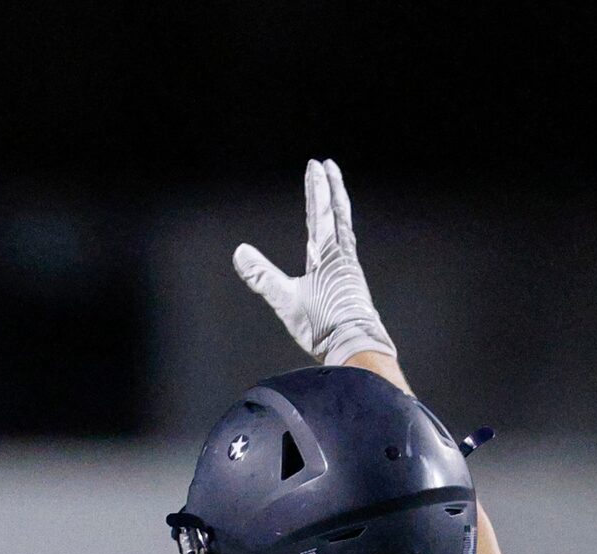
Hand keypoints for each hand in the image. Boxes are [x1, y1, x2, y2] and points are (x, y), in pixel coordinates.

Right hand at [235, 158, 394, 367]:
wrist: (356, 345)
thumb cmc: (323, 324)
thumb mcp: (286, 300)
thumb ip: (262, 276)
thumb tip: (240, 252)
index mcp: (328, 255)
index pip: (321, 213)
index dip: (317, 188)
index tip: (315, 166)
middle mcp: (342, 256)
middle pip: (338, 214)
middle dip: (331, 189)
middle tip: (328, 167)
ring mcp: (349, 269)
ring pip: (344, 228)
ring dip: (338, 209)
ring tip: (334, 198)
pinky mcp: (351, 282)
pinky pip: (346, 247)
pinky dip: (340, 234)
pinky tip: (337, 242)